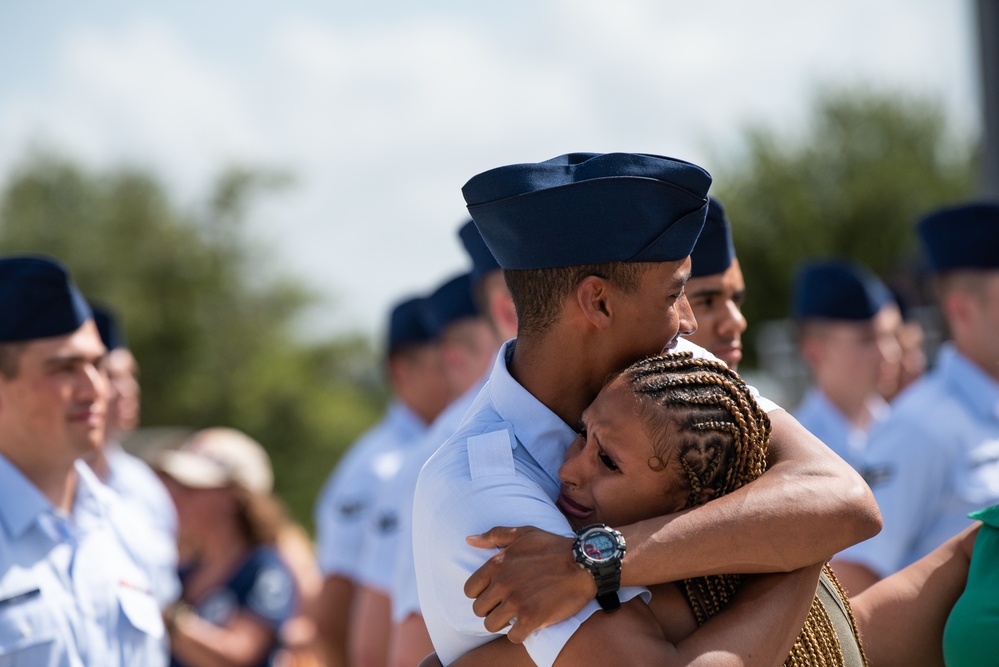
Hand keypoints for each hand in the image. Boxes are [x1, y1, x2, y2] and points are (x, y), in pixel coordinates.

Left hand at [464, 526, 595, 641]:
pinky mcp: (531, 619)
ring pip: (491, 625)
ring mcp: (516, 602)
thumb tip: (469, 540)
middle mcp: (502, 584)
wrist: (585, 563)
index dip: (481, 593)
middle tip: (507, 606)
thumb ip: (494, 535)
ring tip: (516, 616)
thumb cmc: (553, 547)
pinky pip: (512, 636)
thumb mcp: (523, 533)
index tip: (495, 594)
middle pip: (479, 610)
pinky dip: (519, 634)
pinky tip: (529, 625)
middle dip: (491, 609)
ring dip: (503, 623)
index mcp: (497, 564)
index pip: (470, 590)